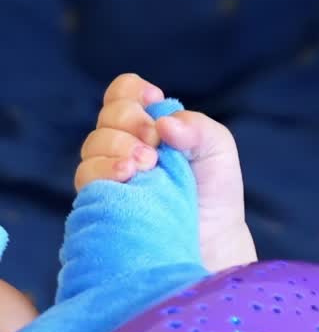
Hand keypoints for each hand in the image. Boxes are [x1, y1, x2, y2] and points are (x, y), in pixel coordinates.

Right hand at [74, 72, 257, 272]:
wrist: (215, 240)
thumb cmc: (216, 193)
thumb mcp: (218, 150)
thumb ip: (198, 127)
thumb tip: (164, 123)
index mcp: (149, 127)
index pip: (123, 94)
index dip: (131, 91)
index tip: (154, 99)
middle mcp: (125, 145)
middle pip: (108, 116)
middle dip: (130, 120)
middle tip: (155, 142)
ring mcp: (111, 173)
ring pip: (93, 144)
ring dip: (117, 145)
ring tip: (147, 163)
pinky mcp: (103, 200)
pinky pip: (87, 176)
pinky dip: (104, 169)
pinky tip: (127, 174)